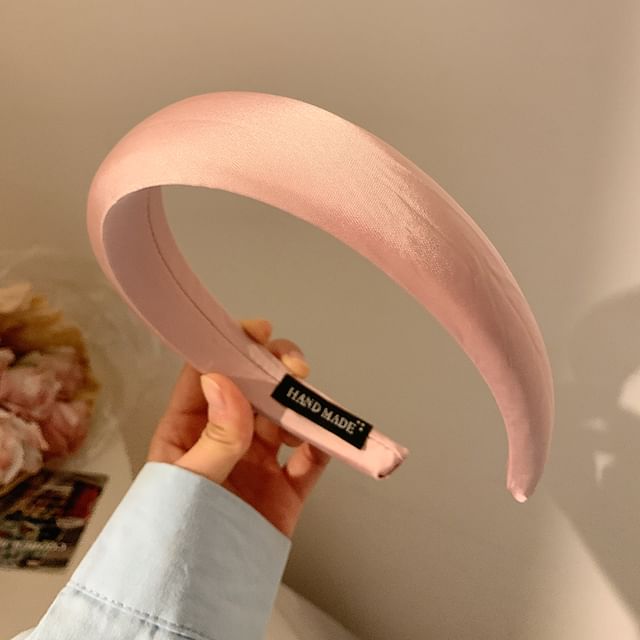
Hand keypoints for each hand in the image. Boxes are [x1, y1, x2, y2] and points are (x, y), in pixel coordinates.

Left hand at [147, 318, 330, 537]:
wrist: (197, 602)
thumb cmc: (173, 541)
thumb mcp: (186, 484)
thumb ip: (212, 437)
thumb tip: (225, 383)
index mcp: (189, 430)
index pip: (208, 375)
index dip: (231, 347)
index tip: (256, 332)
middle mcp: (225, 439)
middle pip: (253, 389)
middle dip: (274, 370)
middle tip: (291, 366)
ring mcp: (257, 463)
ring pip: (285, 418)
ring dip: (300, 404)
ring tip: (309, 401)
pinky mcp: (286, 489)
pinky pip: (311, 460)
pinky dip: (323, 444)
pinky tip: (325, 436)